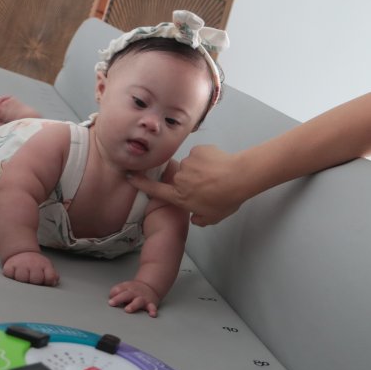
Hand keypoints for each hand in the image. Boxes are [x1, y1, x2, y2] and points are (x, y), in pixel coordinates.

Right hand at [2, 251, 58, 285]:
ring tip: (23, 277)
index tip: (44, 281)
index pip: (50, 277)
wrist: (23, 253)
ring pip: (22, 278)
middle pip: (36, 279)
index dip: (48, 282)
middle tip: (32, 279)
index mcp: (44, 265)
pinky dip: (10, 275)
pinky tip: (14, 273)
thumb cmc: (36, 264)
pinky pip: (9, 274)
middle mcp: (33, 264)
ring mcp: (21, 264)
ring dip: (22, 280)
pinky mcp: (9, 266)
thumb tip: (54, 282)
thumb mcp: (47, 267)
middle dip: (34, 282)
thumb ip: (52, 275)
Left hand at [108, 280, 160, 316]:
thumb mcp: (123, 288)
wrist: (149, 287)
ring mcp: (142, 298)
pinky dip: (153, 311)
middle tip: (112, 303)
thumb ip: (115, 293)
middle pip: (126, 294)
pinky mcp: (150, 304)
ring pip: (138, 301)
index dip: (113, 294)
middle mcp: (134, 293)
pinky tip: (152, 314)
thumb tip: (109, 301)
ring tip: (128, 309)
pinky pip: (152, 307)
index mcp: (126, 288)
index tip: (110, 301)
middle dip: (118, 299)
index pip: (117, 290)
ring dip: (133, 305)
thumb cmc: (133, 290)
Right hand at [128, 145, 243, 225]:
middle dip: (191, 180)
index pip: (155, 190)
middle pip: (180, 178)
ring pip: (190, 165)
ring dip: (200, 168)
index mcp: (180, 196)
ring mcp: (187, 163)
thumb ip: (199, 219)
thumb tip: (194, 217)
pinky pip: (199, 154)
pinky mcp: (197, 150)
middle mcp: (179, 179)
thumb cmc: (226, 199)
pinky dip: (207, 158)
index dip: (141, 183)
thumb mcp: (212, 218)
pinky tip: (218, 164)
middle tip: (209, 184)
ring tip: (217, 175)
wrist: (239, 177)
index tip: (131, 176)